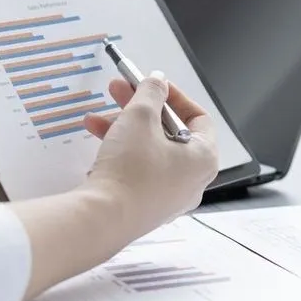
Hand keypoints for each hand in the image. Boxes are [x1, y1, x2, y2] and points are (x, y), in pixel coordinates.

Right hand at [82, 73, 218, 237]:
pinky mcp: (147, 206)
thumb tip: (158, 81)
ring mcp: (170, 196)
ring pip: (150, 150)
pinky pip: (139, 170)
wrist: (103, 219)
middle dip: (141, 108)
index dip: (174, 96)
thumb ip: (151, 93)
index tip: (152, 84)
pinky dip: (122, 152)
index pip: (198, 117)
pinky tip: (97, 141)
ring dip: (124, 128)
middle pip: (170, 132)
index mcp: (204, 158)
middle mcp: (193, 180)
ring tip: (95, 118)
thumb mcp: (140, 117)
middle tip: (119, 91)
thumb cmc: (130, 168)